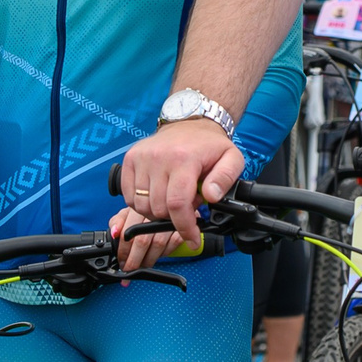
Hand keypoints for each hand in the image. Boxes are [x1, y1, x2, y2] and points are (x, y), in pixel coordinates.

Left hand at [110, 205, 183, 274]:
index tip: (120, 261)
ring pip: (158, 244)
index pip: (127, 232)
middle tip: (130, 268)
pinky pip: (173, 243)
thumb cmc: (145, 212)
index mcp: (138, 207)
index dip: (123, 250)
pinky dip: (165, 253)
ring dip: (149, 259)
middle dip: (134, 259)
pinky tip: (158, 256)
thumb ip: (117, 221)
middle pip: (142, 240)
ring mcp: (168, 219)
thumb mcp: (128, 213)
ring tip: (142, 265)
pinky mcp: (181, 225)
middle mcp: (154, 212)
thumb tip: (114, 232)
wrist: (167, 204)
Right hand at [118, 118, 242, 250]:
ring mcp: (141, 158)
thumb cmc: (210, 145)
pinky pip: (129, 197)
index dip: (184, 227)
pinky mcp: (130, 159)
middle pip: (159, 208)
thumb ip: (226, 179)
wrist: (191, 123)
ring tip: (174, 198)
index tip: (192, 238)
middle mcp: (158, 157)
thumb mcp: (232, 159)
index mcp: (184, 158)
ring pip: (142, 206)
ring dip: (158, 211)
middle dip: (174, 217)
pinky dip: (142, 204)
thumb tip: (211, 196)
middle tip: (188, 204)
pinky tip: (157, 196)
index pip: (177, 204)